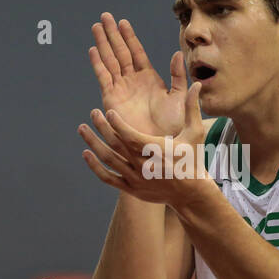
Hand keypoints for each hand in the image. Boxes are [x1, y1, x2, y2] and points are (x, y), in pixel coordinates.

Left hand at [79, 80, 213, 207]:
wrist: (191, 193)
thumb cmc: (193, 159)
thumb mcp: (195, 133)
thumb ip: (192, 108)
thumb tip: (196, 85)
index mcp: (156, 150)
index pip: (131, 135)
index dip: (118, 123)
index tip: (109, 112)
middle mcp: (143, 164)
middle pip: (116, 144)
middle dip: (102, 127)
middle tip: (93, 112)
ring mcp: (135, 178)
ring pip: (109, 159)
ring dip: (93, 143)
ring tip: (82, 129)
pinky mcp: (131, 188)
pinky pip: (108, 177)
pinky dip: (95, 166)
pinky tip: (86, 153)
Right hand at [89, 12, 186, 137]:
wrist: (164, 146)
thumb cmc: (176, 126)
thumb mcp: (180, 97)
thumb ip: (178, 75)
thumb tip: (178, 53)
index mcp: (150, 79)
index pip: (137, 52)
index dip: (129, 37)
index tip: (122, 22)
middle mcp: (134, 82)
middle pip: (120, 52)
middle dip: (112, 34)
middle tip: (104, 16)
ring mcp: (122, 89)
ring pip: (110, 61)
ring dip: (103, 44)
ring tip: (96, 27)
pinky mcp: (113, 99)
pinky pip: (104, 77)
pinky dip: (98, 63)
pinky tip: (94, 49)